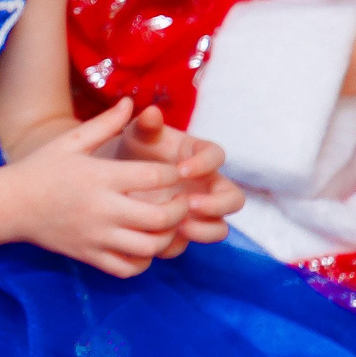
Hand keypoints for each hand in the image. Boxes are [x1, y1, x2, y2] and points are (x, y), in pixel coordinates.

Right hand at [0, 100, 191, 276]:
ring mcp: (96, 237)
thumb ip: (105, 123)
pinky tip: (143, 246)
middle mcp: (102, 209)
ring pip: (149, 248)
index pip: (155, 177)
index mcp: (101, 177)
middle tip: (180, 201)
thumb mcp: (71, 141)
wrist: (10, 205)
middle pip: (160, 218)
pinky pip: (127, 269)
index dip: (174, 175)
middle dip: (180, 210)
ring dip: (166, 237)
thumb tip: (131, 102)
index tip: (174, 173)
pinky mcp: (89, 256)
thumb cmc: (42, 168)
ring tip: (165, 225)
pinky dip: (144, 262)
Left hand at [119, 106, 241, 248]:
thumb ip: (146, 126)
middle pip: (234, 199)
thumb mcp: (138, 136)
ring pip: (220, 228)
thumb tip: (150, 112)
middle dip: (216, 204)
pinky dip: (178, 244)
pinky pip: (191, 243)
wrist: (121, 179)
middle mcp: (208, 185)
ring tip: (178, 226)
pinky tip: (158, 240)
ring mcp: (201, 212)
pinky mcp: (186, 231)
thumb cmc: (136, 150)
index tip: (181, 169)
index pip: (217, 156)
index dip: (204, 164)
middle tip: (189, 204)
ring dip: (204, 230)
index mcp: (200, 156)